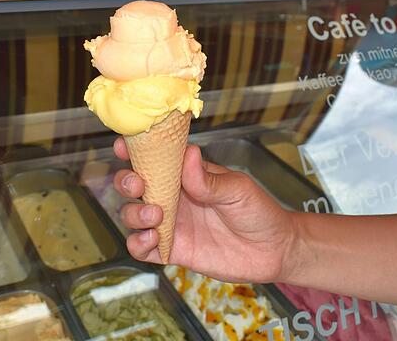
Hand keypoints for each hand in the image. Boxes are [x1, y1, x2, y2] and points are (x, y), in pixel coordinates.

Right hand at [113, 137, 295, 282]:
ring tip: (156, 217)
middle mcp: (172, 198)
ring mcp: (170, 224)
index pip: (153, 159)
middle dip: (126, 182)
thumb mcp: (238, 189)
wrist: (272, 250)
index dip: (133, 152)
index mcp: (185, 176)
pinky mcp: (173, 250)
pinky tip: (153, 240)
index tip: (123, 147)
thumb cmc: (258, 211)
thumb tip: (187, 154)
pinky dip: (138, 244)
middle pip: (132, 186)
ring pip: (132, 216)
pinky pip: (142, 248)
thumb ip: (209, 179)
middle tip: (139, 186)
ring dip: (134, 214)